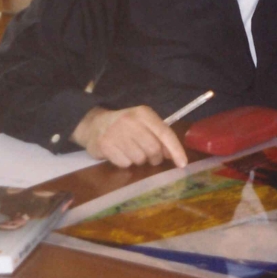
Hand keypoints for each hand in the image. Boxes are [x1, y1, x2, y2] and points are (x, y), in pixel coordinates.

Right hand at [71, 106, 187, 167]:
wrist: (94, 124)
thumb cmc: (125, 125)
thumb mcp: (143, 123)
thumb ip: (159, 136)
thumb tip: (173, 155)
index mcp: (144, 113)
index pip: (165, 133)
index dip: (176, 150)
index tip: (182, 164)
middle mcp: (131, 121)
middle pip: (154, 149)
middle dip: (155, 158)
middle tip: (150, 157)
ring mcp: (116, 133)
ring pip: (140, 159)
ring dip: (139, 160)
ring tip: (131, 151)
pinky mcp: (105, 145)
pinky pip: (125, 163)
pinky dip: (125, 162)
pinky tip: (120, 153)